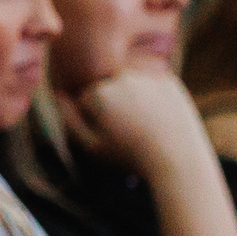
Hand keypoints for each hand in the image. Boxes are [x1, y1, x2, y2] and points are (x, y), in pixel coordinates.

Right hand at [64, 67, 204, 176]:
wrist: (178, 160)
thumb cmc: (130, 157)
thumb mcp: (90, 146)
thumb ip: (69, 120)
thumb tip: (58, 95)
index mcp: (98, 92)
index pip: (86, 100)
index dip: (95, 122)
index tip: (111, 138)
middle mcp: (121, 77)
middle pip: (107, 88)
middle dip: (113, 106)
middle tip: (130, 133)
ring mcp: (147, 75)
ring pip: (129, 85)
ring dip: (132, 99)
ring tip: (145, 126)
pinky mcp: (169, 79)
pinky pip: (151, 85)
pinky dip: (152, 98)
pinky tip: (159, 118)